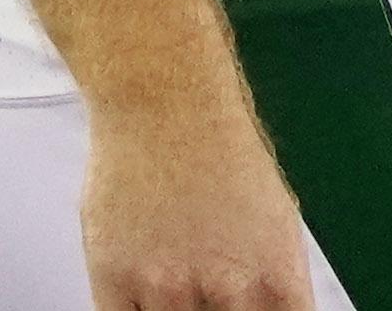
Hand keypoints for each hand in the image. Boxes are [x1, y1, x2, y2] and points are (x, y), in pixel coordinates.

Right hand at [83, 104, 313, 310]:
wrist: (167, 101)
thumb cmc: (221, 148)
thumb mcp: (277, 224)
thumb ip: (271, 289)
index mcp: (275, 277)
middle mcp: (226, 288)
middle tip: (208, 296)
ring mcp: (167, 288)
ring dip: (174, 308)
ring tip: (175, 276)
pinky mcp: (115, 281)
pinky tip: (144, 297)